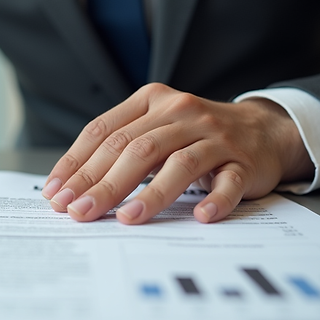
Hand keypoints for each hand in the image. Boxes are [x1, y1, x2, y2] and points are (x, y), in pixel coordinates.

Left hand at [41, 84, 313, 223]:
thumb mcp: (155, 128)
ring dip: (150, 194)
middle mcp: (181, 112)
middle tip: (79, 212)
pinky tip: (200, 216)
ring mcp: (215, 136)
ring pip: (178, 163)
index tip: (56, 194)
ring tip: (126, 218)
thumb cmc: (195, 135)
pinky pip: (228, 182)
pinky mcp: (244, 162)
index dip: (77, 163)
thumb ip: (118, 147)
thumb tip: (68, 187)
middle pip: (135, 148)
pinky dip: (215, 199)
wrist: (264, 129)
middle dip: (102, 184)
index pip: (104, 131)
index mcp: (151, 100)